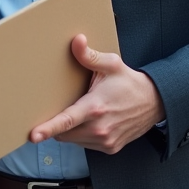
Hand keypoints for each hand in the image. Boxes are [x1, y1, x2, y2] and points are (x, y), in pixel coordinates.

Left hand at [29, 34, 165, 154]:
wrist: (155, 103)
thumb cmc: (130, 82)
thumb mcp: (111, 64)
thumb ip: (90, 56)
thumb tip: (76, 40)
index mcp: (96, 107)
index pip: (66, 120)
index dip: (48, 129)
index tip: (33, 135)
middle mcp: (100, 128)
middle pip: (64, 132)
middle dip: (58, 123)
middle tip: (64, 107)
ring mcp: (106, 141)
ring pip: (74, 140)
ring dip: (71, 130)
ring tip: (83, 111)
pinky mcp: (110, 148)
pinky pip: (86, 145)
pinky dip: (83, 135)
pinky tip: (93, 121)